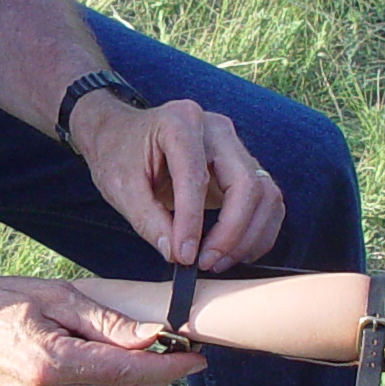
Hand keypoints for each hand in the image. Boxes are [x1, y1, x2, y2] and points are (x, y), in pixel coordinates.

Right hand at [0, 277, 201, 385]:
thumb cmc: (0, 302)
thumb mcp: (57, 297)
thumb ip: (107, 323)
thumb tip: (154, 337)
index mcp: (49, 365)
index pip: (126, 374)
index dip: (168, 368)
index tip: (196, 357)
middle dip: (159, 378)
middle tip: (179, 352)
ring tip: (149, 358)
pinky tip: (114, 372)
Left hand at [69, 91, 284, 271]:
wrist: (121, 136)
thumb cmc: (118, 155)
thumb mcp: (120, 187)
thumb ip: (148, 220)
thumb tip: (177, 254)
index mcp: (180, 122)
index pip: (196, 176)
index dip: (192, 221)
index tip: (184, 256)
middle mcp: (216, 129)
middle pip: (246, 183)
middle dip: (232, 232)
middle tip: (207, 263)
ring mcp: (234, 146)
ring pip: (265, 193)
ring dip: (250, 235)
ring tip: (219, 262)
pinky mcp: (242, 167)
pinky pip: (266, 200)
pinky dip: (258, 231)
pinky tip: (235, 252)